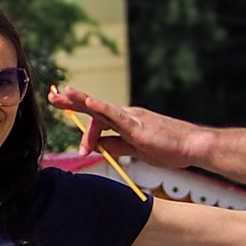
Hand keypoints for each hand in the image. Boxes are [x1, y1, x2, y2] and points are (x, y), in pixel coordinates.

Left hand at [48, 85, 211, 169]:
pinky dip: (101, 109)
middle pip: (95, 108)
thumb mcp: (137, 150)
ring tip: (63, 95)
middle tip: (53, 97)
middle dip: (73, 102)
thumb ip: (118, 146)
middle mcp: (127, 115)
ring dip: (81, 101)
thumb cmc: (170, 149)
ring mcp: (133, 118)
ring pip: (102, 108)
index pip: (100, 121)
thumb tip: (99, 146)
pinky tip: (89, 103)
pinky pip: (116, 116)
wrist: (193, 146)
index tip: (77, 142)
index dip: (85, 129)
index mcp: (127, 122)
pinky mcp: (138, 126)